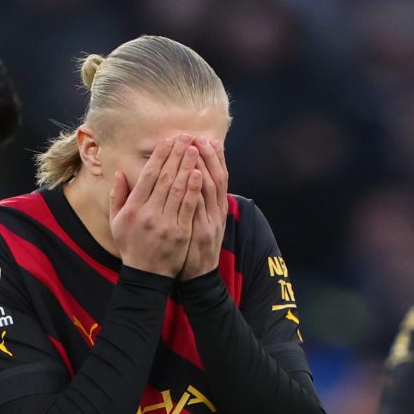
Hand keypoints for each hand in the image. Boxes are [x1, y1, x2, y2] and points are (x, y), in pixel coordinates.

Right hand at [110, 135, 203, 276]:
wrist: (146, 275)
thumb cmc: (131, 246)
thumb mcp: (116, 222)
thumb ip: (117, 196)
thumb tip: (120, 173)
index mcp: (133, 208)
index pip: (148, 176)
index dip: (159, 156)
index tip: (167, 140)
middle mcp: (148, 213)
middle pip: (165, 178)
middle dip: (176, 155)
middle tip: (185, 137)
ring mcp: (165, 223)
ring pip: (178, 189)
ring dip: (187, 166)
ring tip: (195, 149)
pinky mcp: (180, 233)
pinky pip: (188, 207)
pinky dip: (194, 189)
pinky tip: (199, 174)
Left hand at [178, 138, 228, 280]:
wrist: (198, 277)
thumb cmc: (195, 248)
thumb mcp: (204, 224)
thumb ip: (201, 203)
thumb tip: (195, 180)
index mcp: (218, 209)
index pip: (220, 177)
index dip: (215, 158)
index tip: (207, 139)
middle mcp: (218, 213)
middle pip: (217, 178)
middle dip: (208, 156)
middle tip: (199, 137)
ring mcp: (211, 222)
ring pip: (211, 189)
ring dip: (203, 166)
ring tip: (194, 148)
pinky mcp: (202, 233)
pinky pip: (200, 207)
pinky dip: (197, 190)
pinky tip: (193, 175)